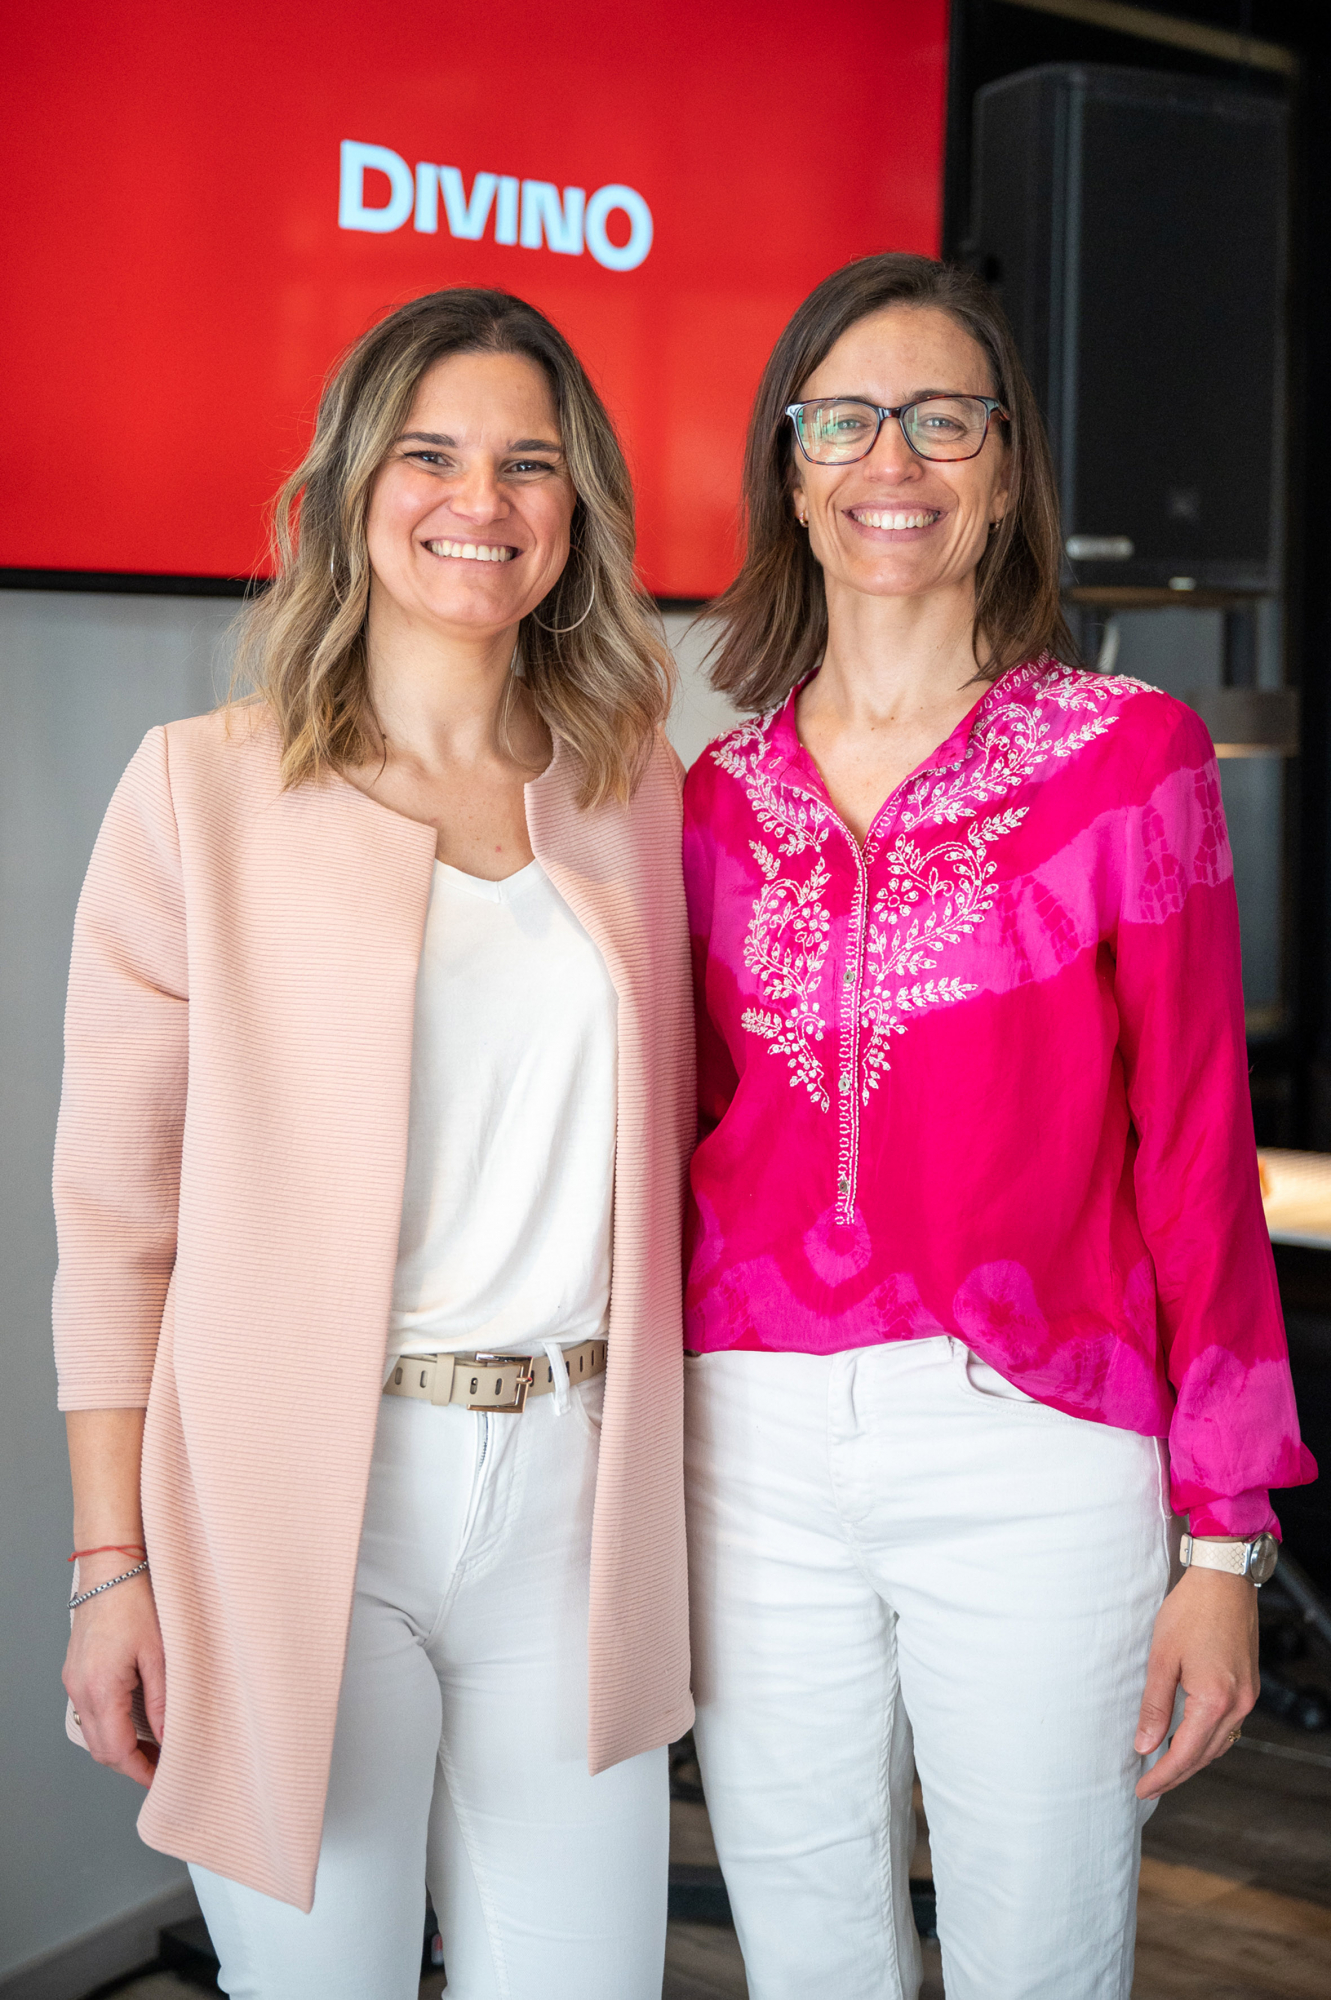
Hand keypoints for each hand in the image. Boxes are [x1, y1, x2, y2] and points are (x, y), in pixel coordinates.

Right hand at [62, 1559, 164, 1789]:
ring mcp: (74, 1681)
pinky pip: (89, 1712)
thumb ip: (162, 1700)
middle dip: (129, 1764)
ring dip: (118, 1747)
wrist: (110, 1570)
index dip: (140, 1771)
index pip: (117, 1751)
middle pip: (100, 1749)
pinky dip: (109, 1726)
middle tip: (161, 1767)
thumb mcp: (159, 1653)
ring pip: (93, 1733)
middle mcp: (80, 1689)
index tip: (161, 1780)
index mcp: (101, 1688)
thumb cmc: (134, 1601)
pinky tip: (133, 1721)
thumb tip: (167, 1736)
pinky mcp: (75, 1672)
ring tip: (151, 1747)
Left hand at [1134, 1565, 1258, 1800]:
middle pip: (1205, 1755)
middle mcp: (1238, 1704)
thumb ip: (1154, 1705)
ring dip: (1193, 1758)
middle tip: (1150, 1785)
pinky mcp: (1249, 1686)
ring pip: (1220, 1743)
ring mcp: (1247, 1696)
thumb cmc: (1190, 1611)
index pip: (1185, 1754)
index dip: (1162, 1776)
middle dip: (1176, 1773)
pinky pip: (1228, 1725)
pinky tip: (1190, 1737)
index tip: (1143, 1789)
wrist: (1224, 1580)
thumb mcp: (1161, 1658)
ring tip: (1165, 1766)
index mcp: (1214, 1700)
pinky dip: (1207, 1739)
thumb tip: (1144, 1745)